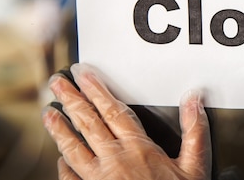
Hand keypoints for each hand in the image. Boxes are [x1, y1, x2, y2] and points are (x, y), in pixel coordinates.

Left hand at [42, 63, 210, 179]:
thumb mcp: (195, 166)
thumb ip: (194, 131)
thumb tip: (193, 100)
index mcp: (139, 148)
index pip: (113, 111)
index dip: (97, 90)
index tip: (84, 75)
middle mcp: (114, 160)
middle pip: (88, 123)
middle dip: (72, 99)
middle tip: (58, 83)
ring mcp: (98, 179)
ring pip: (73, 148)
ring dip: (59, 128)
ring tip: (48, 112)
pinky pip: (72, 178)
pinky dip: (63, 167)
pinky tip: (59, 159)